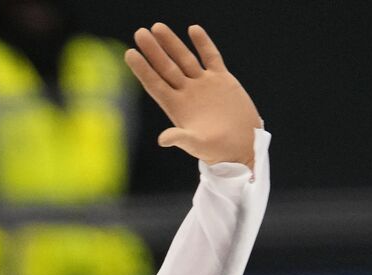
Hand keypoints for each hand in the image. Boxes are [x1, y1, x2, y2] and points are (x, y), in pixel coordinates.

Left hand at [124, 24, 261, 168]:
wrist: (241, 146)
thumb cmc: (217, 150)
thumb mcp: (197, 145)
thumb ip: (181, 139)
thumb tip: (163, 139)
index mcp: (176, 107)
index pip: (154, 83)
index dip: (142, 69)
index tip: (129, 53)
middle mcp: (186, 93)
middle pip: (166, 67)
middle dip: (153, 50)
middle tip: (140, 33)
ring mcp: (203, 84)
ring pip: (184, 58)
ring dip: (172, 43)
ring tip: (157, 27)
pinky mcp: (222, 80)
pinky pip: (210, 57)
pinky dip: (203, 44)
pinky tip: (193, 29)